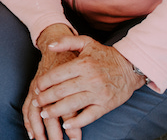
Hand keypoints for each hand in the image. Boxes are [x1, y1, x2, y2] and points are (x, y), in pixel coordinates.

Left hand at [31, 36, 146, 137]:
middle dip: (45, 98)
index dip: (44, 82)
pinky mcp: (106, 105)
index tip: (37, 87)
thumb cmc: (104, 55)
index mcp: (82, 64)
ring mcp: (98, 93)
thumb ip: (66, 41)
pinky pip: (89, 116)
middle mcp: (89, 79)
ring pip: (72, 105)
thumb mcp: (86, 42)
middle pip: (61, 91)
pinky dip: (77, 123)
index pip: (57, 75)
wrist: (130, 67)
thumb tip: (49, 46)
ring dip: (55, 111)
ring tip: (44, 114)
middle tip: (36, 102)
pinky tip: (66, 125)